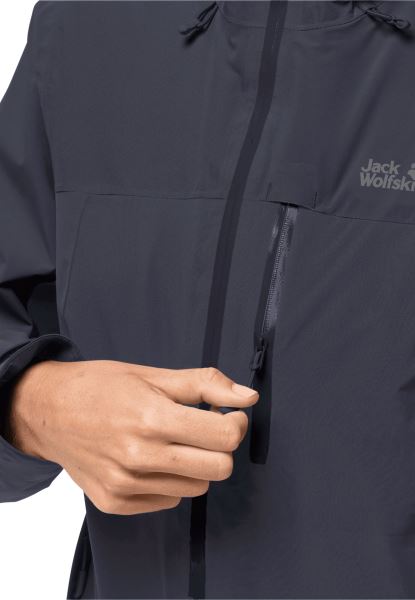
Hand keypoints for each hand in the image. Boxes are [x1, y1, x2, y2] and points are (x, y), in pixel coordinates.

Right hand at [7, 360, 257, 514]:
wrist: (47, 410)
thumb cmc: (100, 386)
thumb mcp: (153, 374)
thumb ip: (206, 385)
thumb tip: (249, 397)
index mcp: (151, 418)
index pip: (225, 437)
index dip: (235, 422)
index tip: (226, 413)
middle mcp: (139, 457)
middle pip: (218, 469)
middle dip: (221, 447)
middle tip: (205, 427)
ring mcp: (125, 485)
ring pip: (196, 488)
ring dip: (196, 464)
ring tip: (172, 440)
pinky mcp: (115, 503)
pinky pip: (168, 500)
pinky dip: (170, 481)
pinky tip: (152, 457)